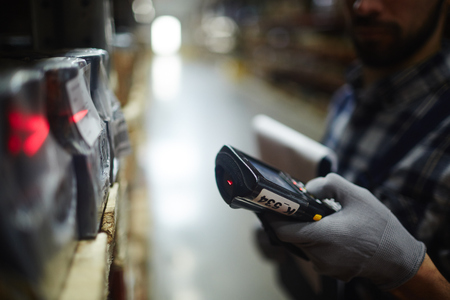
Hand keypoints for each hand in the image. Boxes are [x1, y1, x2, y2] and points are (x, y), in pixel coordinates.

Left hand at [263, 173, 425, 289]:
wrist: (399, 259)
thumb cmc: (380, 228)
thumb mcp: (357, 196)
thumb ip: (329, 184)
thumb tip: (309, 188)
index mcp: (323, 236)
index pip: (284, 232)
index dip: (275, 219)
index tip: (271, 208)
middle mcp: (319, 255)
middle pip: (292, 237)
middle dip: (293, 222)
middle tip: (301, 209)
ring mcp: (324, 267)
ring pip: (303, 246)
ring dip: (307, 232)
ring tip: (324, 221)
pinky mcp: (331, 273)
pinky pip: (315, 254)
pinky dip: (318, 243)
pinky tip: (333, 234)